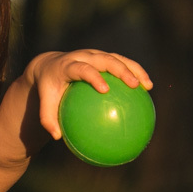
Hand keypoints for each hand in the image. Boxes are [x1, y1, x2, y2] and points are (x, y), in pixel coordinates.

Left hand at [25, 50, 152, 140]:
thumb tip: (56, 137)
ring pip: (117, 58)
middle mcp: (82, 56)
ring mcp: (94, 54)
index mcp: (68, 65)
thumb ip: (47, 119)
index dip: (94, 76)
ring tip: (147, 86)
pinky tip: (146, 88)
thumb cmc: (49, 90)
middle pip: (105, 59)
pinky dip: (134, 72)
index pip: (83, 69)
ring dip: (134, 69)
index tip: (105, 89)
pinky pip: (121, 62)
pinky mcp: (102, 56)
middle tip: (134, 85)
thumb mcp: (45, 103)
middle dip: (121, 70)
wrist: (50, 65)